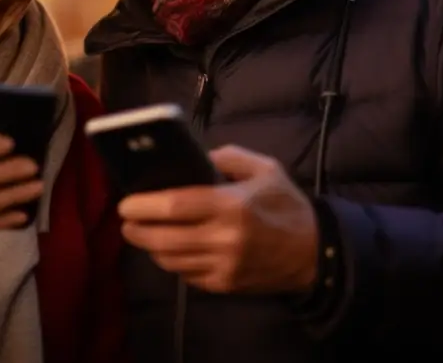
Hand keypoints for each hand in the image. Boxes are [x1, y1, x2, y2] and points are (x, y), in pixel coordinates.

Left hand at [118, 145, 318, 294]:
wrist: (316, 253)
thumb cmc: (287, 206)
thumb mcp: (265, 169)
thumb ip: (228, 157)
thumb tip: (194, 159)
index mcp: (231, 206)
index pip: (175, 206)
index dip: (144, 205)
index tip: (126, 203)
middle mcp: (224, 239)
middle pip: (164, 239)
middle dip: (137, 230)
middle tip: (127, 221)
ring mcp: (223, 266)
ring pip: (170, 261)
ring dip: (150, 248)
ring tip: (142, 233)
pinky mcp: (225, 285)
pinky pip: (186, 276)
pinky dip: (172, 263)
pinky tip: (168, 250)